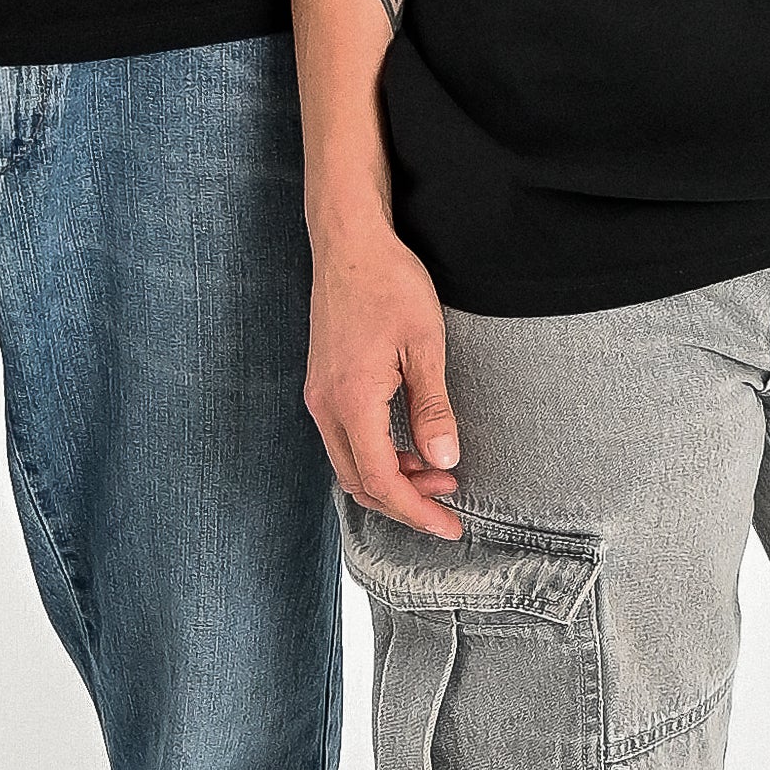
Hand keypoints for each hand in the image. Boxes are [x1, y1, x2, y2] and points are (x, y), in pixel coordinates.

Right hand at [304, 211, 463, 535]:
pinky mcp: (322, 385)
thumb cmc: (389, 283)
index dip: (416, 511)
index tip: (450, 526)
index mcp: (351, 400)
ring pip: (349, 464)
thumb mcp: (425, 344)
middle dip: (405, 502)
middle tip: (450, 504)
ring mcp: (319, 396)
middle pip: (359, 483)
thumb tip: (444, 462)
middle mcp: (325, 405)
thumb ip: (433, 408)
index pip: (381, 480)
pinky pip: (344, 441)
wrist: (348, 243)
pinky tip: (408, 447)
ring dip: (391, 479)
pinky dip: (376, 457)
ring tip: (437, 473)